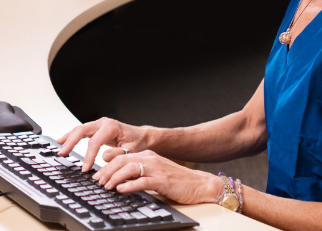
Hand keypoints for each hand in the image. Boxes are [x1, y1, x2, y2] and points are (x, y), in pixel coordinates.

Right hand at [56, 117, 149, 171]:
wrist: (141, 137)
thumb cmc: (137, 143)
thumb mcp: (131, 151)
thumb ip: (118, 154)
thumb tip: (104, 157)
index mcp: (112, 127)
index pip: (95, 141)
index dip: (88, 156)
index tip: (85, 169)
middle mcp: (104, 123)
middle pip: (83, 129)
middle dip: (71, 141)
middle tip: (62, 153)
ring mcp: (99, 124)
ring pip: (80, 129)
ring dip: (68, 138)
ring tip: (59, 147)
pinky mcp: (97, 129)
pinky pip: (82, 131)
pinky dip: (72, 136)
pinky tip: (63, 141)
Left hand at [93, 150, 222, 204]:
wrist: (198, 184)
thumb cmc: (176, 181)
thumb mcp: (154, 173)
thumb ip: (139, 173)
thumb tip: (119, 180)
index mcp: (148, 156)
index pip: (122, 156)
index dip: (107, 165)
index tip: (97, 175)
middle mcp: (151, 159)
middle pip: (123, 160)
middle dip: (106, 171)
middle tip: (97, 182)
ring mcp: (157, 169)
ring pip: (130, 168)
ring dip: (115, 177)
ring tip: (106, 186)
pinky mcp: (162, 180)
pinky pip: (143, 181)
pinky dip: (130, 185)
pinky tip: (121, 190)